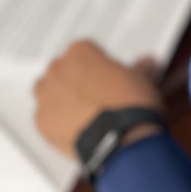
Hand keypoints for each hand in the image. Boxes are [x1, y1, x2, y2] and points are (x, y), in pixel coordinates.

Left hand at [34, 41, 162, 157]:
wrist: (122, 140)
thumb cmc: (132, 105)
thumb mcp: (143, 81)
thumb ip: (140, 69)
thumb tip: (148, 63)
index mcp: (80, 53)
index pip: (86, 52)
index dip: (99, 65)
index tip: (109, 78)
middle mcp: (57, 69)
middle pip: (64, 71)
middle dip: (78, 82)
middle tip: (99, 98)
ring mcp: (46, 96)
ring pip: (50, 94)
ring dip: (63, 100)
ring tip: (87, 116)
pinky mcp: (42, 122)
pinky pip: (48, 119)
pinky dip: (60, 124)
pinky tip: (80, 131)